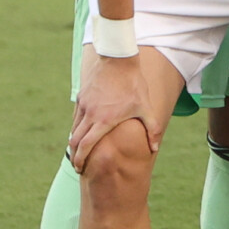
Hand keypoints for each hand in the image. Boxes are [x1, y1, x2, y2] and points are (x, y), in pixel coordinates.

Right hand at [68, 52, 167, 170]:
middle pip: (75, 140)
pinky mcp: (81, 97)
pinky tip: (82, 131)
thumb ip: (152, 129)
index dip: (80, 159)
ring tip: (80, 151)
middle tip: (78, 165)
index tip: (79, 168)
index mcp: (104, 120)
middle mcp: (90, 114)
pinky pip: (76, 116)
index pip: (86, 145)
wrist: (118, 60)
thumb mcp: (145, 107)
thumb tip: (155, 148)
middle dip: (75, 155)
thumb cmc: (133, 85)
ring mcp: (84, 105)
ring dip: (74, 141)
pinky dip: (76, 127)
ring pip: (73, 128)